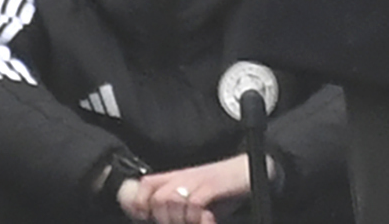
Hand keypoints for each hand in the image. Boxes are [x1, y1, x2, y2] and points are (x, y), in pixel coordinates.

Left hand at [127, 155, 252, 223]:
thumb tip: (165, 221)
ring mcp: (198, 180)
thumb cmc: (225, 189)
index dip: (139, 202)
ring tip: (195, 221)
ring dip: (180, 219)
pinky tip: (208, 219)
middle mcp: (185, 176)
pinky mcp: (212, 185)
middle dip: (163, 218)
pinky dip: (197, 217)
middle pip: (157, 197)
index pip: (146, 184)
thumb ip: (182, 210)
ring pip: (171, 200)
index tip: (144, 216)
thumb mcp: (198, 200)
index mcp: (178, 178)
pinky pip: (193, 203)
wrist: (249, 171)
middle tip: (180, 223)